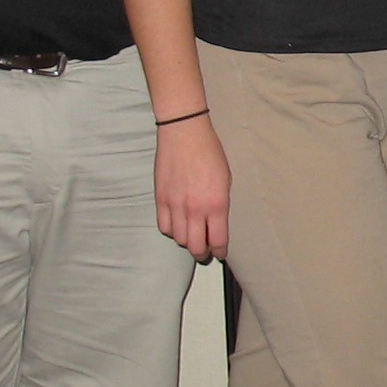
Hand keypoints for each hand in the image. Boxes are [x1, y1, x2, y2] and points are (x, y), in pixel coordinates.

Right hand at [154, 118, 229, 261]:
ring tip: (192, 237)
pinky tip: (177, 226)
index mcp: (217, 204)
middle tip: (205, 252)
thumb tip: (217, 223)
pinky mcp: (160, 199)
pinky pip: (164, 226)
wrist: (184, 133)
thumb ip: (221, 204)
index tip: (220, 253)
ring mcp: (175, 205)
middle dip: (202, 253)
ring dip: (187, 242)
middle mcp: (195, 209)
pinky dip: (171, 231)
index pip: (218, 240)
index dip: (220, 251)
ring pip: (179, 239)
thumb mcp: (226, 180)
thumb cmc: (210, 152)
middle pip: (196, 246)